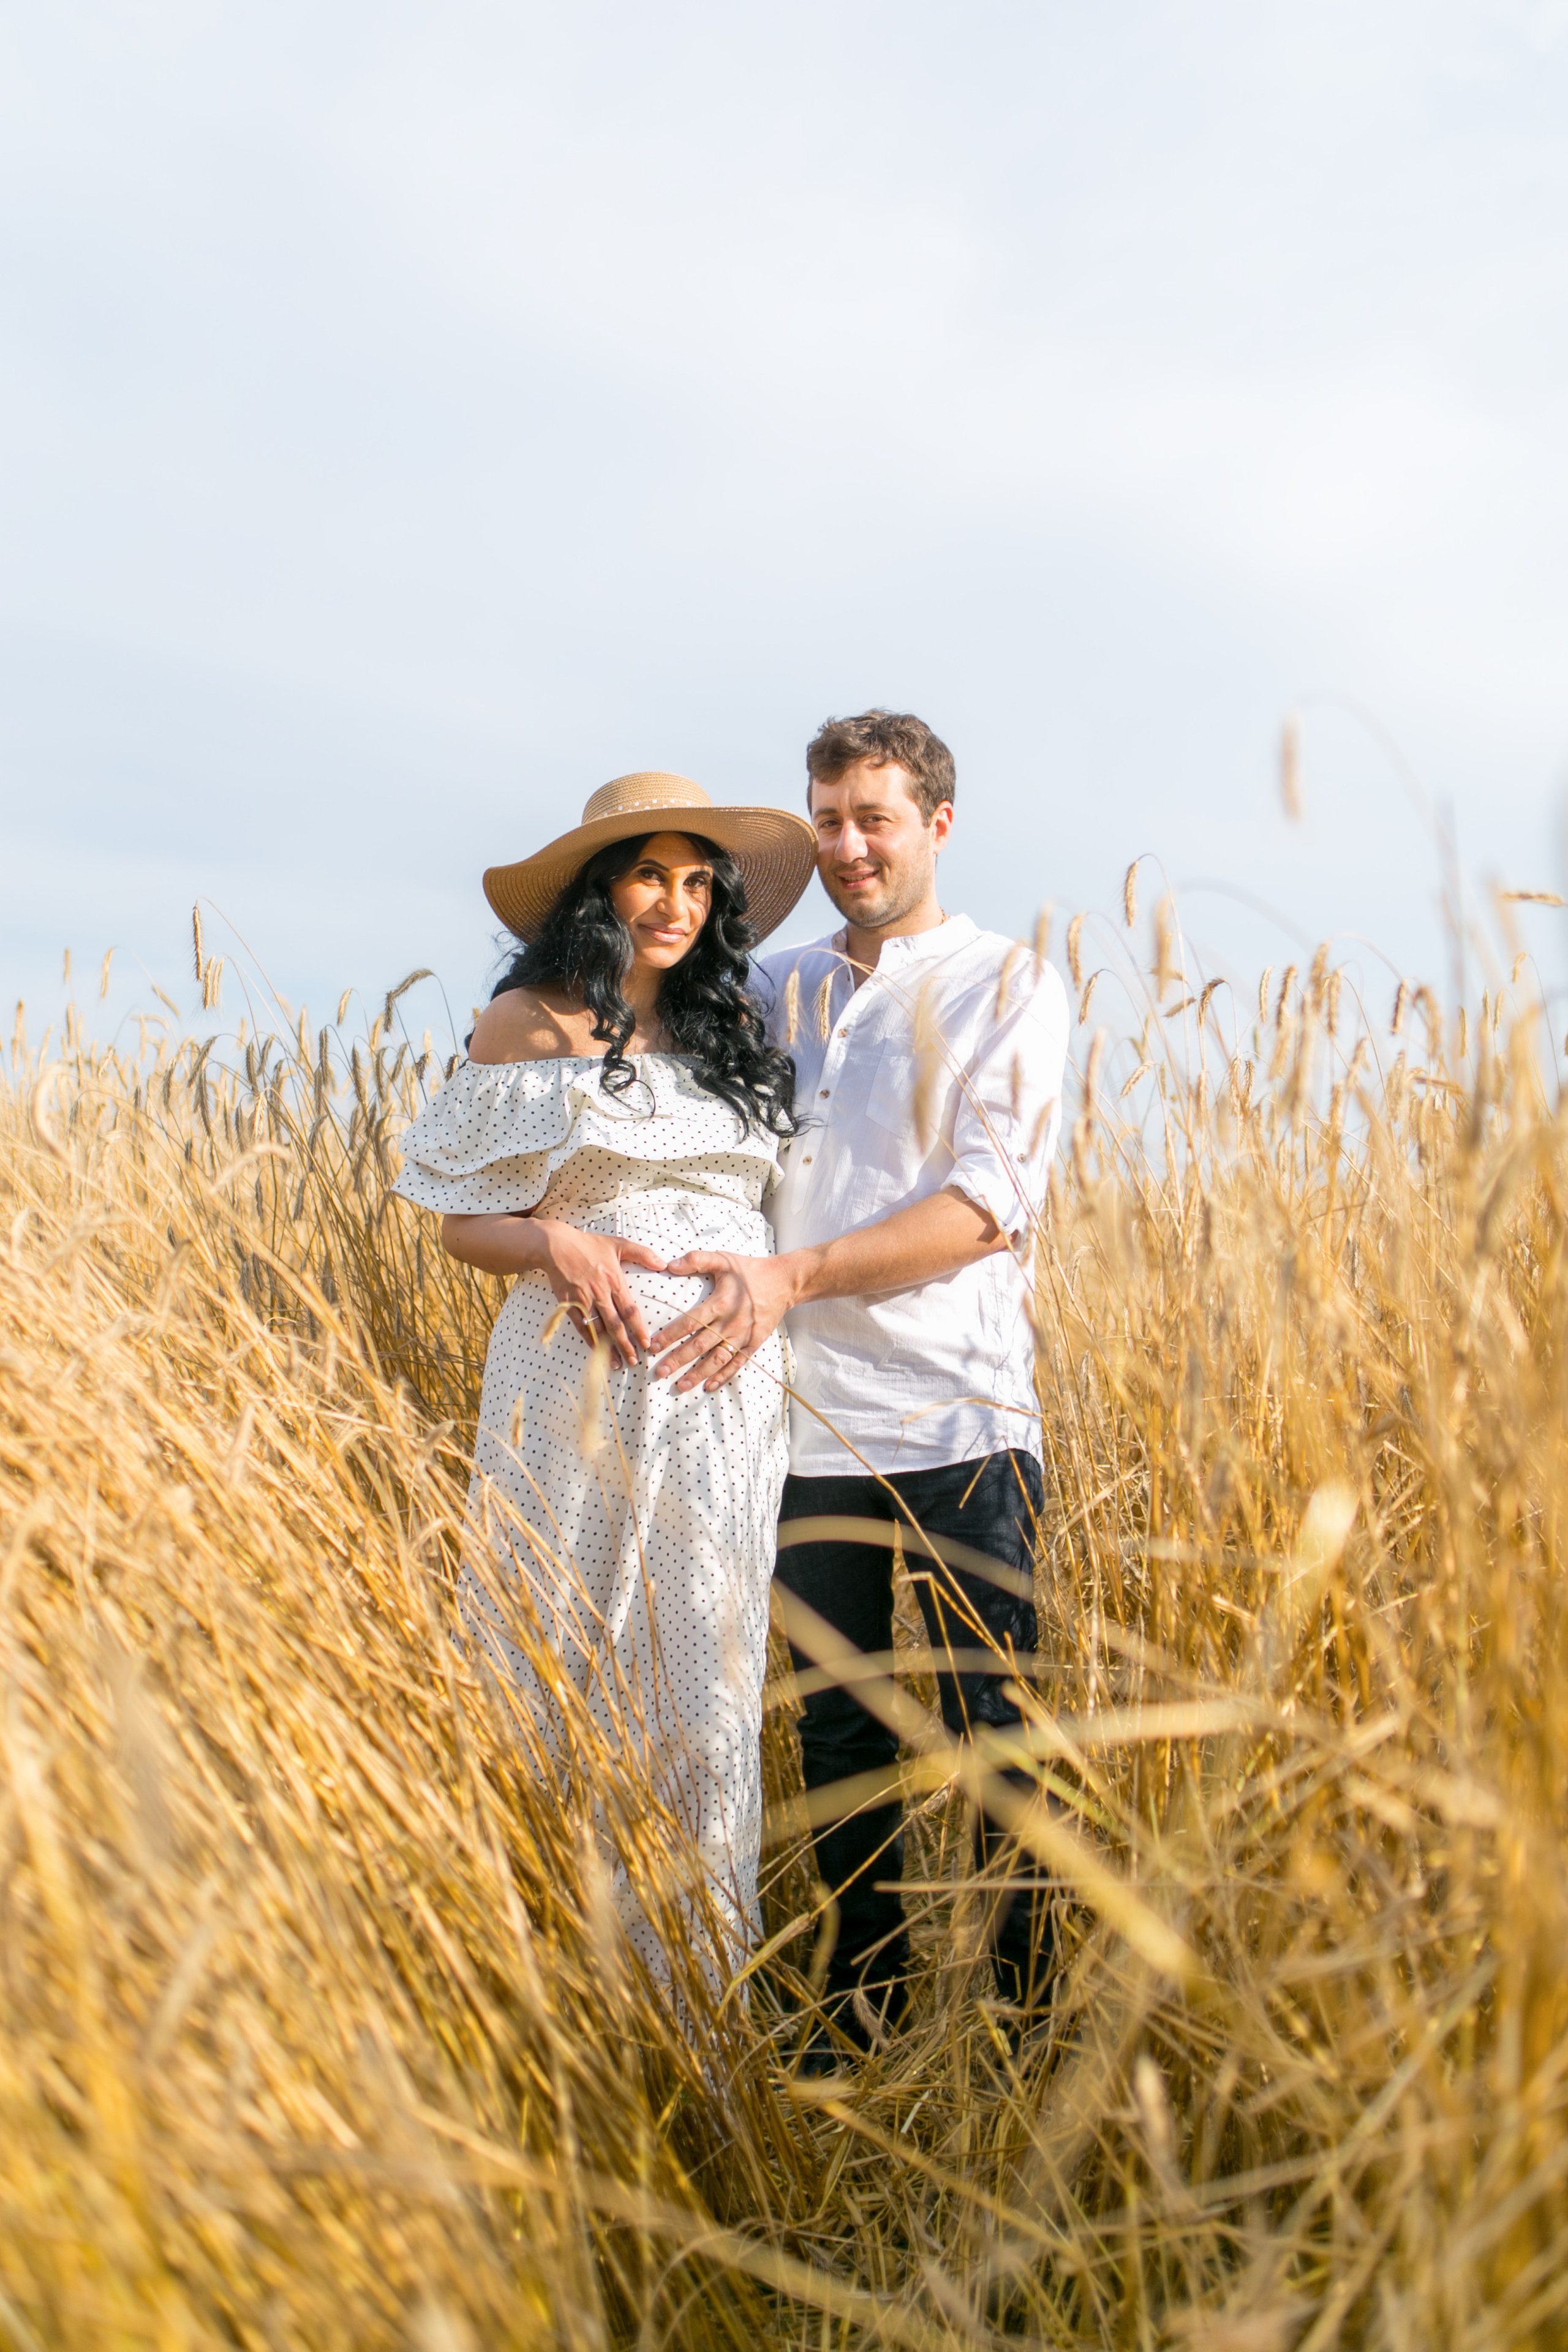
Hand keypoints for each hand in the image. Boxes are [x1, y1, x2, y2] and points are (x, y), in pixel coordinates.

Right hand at [531, 1222, 665, 1366]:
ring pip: (598, 1329)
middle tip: (634, 1360)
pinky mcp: (568, 1304)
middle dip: (626, 1345)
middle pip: (615, 1325)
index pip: (629, 1310)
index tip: (646, 1343)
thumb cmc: (588, 1245)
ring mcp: (583, 1300)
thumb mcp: (618, 1244)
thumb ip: (642, 1253)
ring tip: (617, 1363)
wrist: (556, 1246)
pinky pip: (580, 1327)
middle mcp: (599, 1293)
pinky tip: (596, 1352)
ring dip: (608, 1348)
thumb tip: (663, 1264)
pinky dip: (589, 1341)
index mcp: (614, 1280)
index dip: (638, 1328)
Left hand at [647, 1251, 798, 1391]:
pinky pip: (737, 1363)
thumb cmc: (750, 1270)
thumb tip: (668, 1265)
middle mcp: (730, 1323)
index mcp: (720, 1303)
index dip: (670, 1336)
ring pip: (716, 1359)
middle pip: (699, 1346)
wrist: (784, 1281)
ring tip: (680, 1385)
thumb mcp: (723, 1259)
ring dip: (697, 1374)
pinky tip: (709, 1386)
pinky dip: (723, 1376)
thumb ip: (696, 1260)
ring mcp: (743, 1336)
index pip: (689, 1323)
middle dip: (678, 1360)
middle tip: (660, 1372)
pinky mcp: (754, 1343)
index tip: (653, 1346)